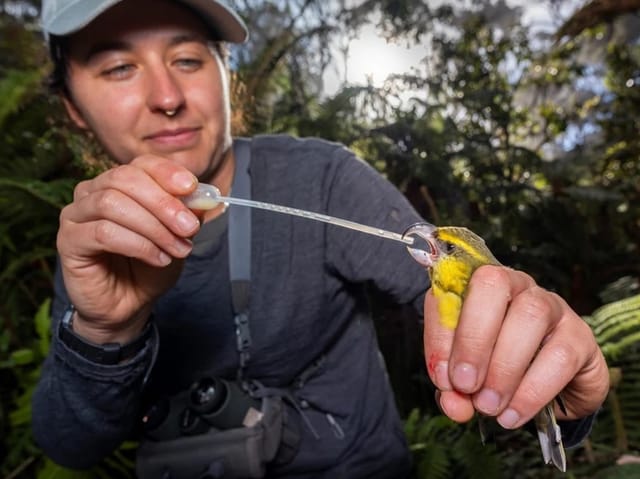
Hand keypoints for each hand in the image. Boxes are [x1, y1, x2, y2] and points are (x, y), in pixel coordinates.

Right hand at [57, 155, 200, 343]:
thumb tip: (201, 197)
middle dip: (163, 203)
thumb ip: (187, 214)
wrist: (129, 305)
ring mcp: (76, 215)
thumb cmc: (149, 266)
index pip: (140, 164)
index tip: (191, 188)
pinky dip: (138, 244)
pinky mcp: (69, 241)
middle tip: (189, 228)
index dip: (167, 173)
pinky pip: (103, 232)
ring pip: (112, 203)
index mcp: (119, 184)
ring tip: (177, 249)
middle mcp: (92, 193)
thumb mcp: (177, 237)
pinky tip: (157, 258)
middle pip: (125, 179)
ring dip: (153, 227)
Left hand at [424, 265, 608, 428]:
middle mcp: (515, 285)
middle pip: (492, 285)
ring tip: (488, 405)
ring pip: (530, 316)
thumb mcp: (467, 379)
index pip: (451, 291)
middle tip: (464, 385)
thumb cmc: (497, 371)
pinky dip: (532, 390)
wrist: (554, 392)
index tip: (441, 376)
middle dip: (473, 339)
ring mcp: (552, 305)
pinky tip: (513, 413)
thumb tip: (453, 404)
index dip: (440, 333)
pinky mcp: (580, 336)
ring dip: (503, 367)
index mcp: (476, 287)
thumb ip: (454, 389)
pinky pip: (560, 356)